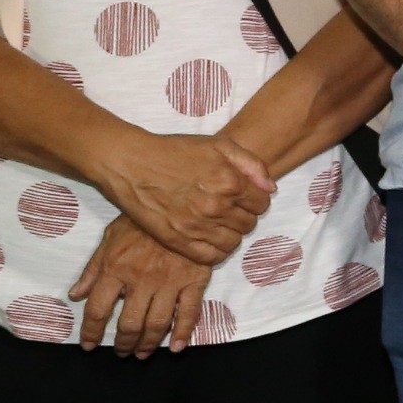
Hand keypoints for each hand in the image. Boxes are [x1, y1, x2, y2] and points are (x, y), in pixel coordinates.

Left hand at [69, 216, 211, 356]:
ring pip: (157, 323)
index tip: (88, 344)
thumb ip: (93, 268)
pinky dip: (183, 333)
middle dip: (122, 344)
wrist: (182, 202)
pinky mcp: (195, 280)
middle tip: (121, 352)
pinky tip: (175, 347)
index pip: (97, 310)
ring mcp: (170, 281)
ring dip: (147, 344)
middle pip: (129, 323)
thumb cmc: (142, 220)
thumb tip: (76, 295)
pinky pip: (189, 312)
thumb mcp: (111, 237)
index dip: (90, 332)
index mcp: (116, 268)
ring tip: (141, 353)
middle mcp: (141, 279)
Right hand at [97, 132, 274, 263]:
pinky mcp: (177, 240)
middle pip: (249, 224)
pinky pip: (210, 257)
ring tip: (219, 223)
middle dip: (244, 216)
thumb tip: (271, 188)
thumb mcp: (220, 145)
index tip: (245, 197)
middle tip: (229, 209)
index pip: (263, 204)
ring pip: (233, 242)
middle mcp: (216, 207)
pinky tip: (210, 239)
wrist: (131, 163)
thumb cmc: (176, 150)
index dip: (256, 200)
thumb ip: (252, 164)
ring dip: (231, 234)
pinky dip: (216, 252)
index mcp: (230, 182)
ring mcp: (196, 226)